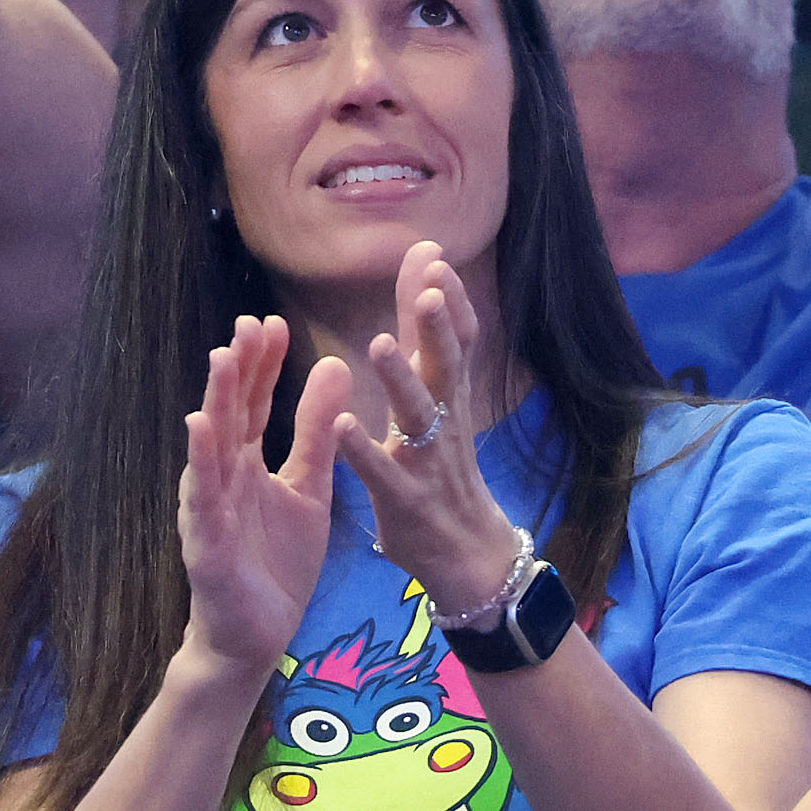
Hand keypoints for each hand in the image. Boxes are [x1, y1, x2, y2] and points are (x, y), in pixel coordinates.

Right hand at [176, 316, 348, 679]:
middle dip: (238, 368)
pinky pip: (202, 498)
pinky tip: (199, 428)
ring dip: (215, 401)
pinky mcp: (205, 542)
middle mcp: (222, 476)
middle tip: (248, 323)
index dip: (261, 363)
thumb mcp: (309, 487)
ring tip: (223, 358)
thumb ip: (316, 431)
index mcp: (246, 462)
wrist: (257, 634)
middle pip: (230, 412)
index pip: (253, 402)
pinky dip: (200, 462)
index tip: (272, 321)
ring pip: (211, 447)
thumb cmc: (276, 561)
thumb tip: (334, 364)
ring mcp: (209, 507)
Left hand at [333, 239, 526, 616]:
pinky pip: (383, 474)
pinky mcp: (406, 501)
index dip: (448, 298)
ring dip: (400, 379)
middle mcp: (444, 422)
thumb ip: (427, 338)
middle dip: (438, 328)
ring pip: (418, 415)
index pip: (458, 339)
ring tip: (379, 344)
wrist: (469, 556)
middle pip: (448, 368)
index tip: (433, 254)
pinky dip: (363, 450)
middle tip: (429, 288)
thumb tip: (429, 268)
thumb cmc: (444, 470)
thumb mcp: (440, 401)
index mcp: (449, 397)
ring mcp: (427, 462)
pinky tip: (341, 426)